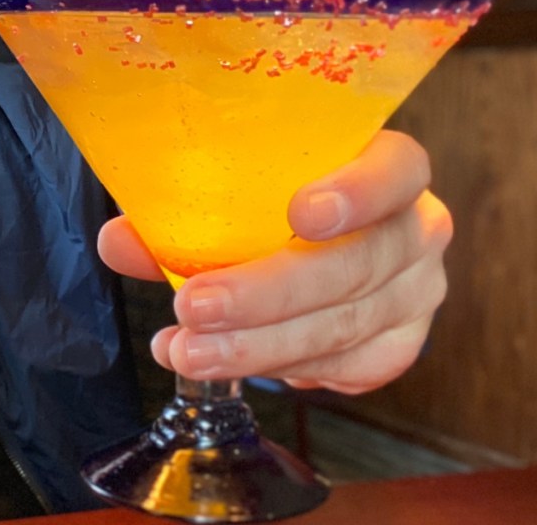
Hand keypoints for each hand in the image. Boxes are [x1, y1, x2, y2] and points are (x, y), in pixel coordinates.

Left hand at [98, 130, 450, 394]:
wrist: (331, 242)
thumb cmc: (278, 203)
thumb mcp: (240, 193)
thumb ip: (183, 213)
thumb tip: (118, 240)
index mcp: (388, 166)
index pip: (397, 170)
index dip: (357, 192)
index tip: (299, 213)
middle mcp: (417, 228)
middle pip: (359, 264)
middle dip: (268, 294)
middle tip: (194, 306)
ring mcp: (418, 292)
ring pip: (346, 327)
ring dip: (259, 346)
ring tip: (188, 351)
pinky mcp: (401, 344)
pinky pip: (352, 369)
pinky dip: (285, 369)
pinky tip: (232, 367)